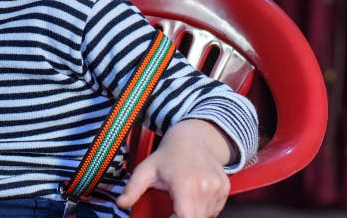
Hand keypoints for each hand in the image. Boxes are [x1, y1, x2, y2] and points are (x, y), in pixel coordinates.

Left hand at [117, 120, 233, 217]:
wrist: (194, 137)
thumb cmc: (169, 155)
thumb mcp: (146, 169)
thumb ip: (133, 188)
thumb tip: (121, 203)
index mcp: (185, 183)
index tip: (168, 216)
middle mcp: (205, 186)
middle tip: (173, 209)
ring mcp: (217, 188)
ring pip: (206, 216)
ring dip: (194, 214)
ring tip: (183, 199)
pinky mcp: (225, 189)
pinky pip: (215, 210)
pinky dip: (204, 209)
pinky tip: (194, 197)